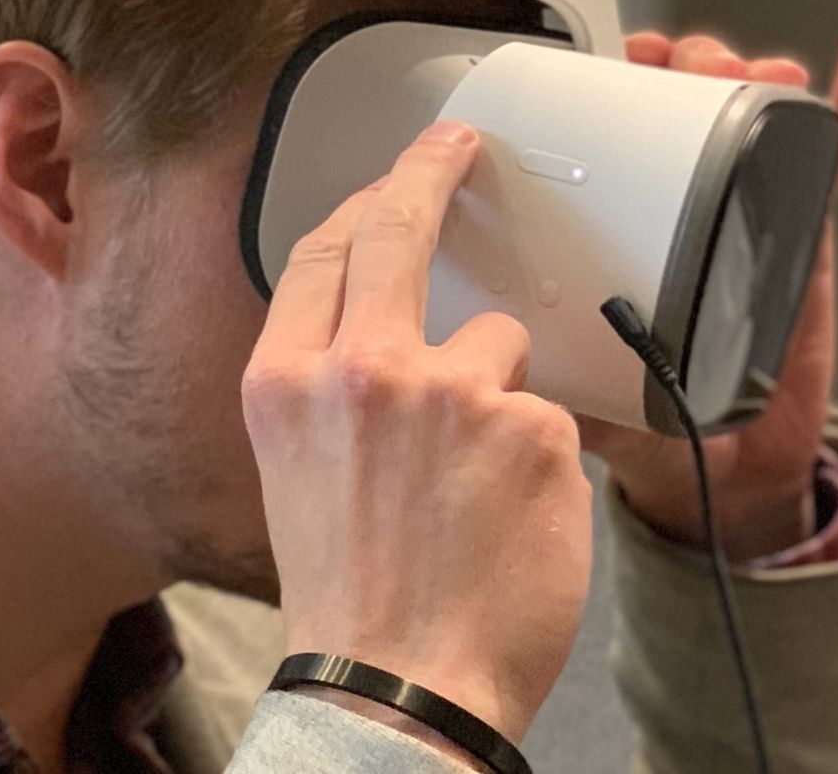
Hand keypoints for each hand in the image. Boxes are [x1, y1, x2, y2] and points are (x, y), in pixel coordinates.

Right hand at [242, 121, 593, 744]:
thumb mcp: (296, 472)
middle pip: (399, 232)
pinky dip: (543, 458)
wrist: (397, 685)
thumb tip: (396, 335)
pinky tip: (513, 517)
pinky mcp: (531, 426)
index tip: (392, 178)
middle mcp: (360, 370)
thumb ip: (332, 391)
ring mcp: (450, 392)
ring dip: (500, 395)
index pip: (324, 254)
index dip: (363, 202)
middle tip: (457, 151)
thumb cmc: (349, 597)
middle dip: (430, 173)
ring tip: (478, 489)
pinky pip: (551, 413)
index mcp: (285, 382)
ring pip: (498, 344)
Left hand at [577, 32, 837, 559]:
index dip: (609, 98)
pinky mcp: (801, 240)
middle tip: (676, 65)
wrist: (732, 469)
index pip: (609, 151)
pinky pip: (827, 166)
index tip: (611, 68)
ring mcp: (740, 220)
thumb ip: (562, 393)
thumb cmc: (658, 423)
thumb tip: (520, 382)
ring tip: (745, 68)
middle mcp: (677, 220)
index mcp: (620, 242)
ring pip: (745, 126)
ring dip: (745, 78)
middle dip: (679, 72)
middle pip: (678, 117)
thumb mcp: (592, 404)